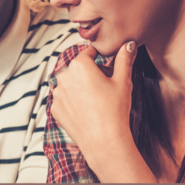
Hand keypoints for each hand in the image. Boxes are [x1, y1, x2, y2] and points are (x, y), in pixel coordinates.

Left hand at [49, 42, 136, 156]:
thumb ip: (124, 59)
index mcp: (79, 65)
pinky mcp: (55, 109)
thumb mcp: (123, 81)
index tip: (109, 67)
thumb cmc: (114, 109)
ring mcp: (57, 94)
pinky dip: (74, 101)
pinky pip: (65, 99)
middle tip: (106, 87)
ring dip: (81, 87)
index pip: (90, 53)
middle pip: (79, 68)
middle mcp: (63, 77)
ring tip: (97, 100)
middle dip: (91, 73)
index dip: (102, 58)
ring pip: (71, 84)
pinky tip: (87, 110)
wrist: (103, 141)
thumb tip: (128, 44)